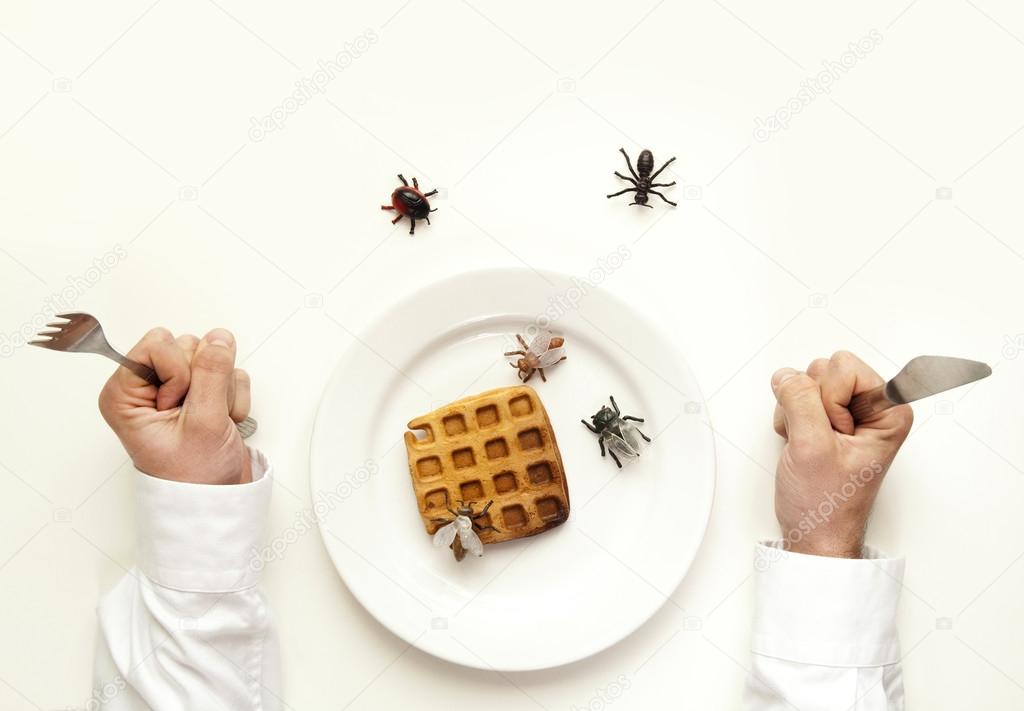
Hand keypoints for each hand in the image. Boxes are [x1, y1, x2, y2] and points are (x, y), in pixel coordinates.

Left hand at [98, 327, 252, 484]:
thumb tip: (219, 339)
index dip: (179, 373)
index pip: (157, 345)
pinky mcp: (203, 391)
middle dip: (204, 380)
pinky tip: (224, 421)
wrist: (216, 501)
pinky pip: (229, 371)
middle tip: (199, 415)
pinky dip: (234, 397)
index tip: (180, 406)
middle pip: (186, 345)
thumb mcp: (202, 423)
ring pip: (211, 356)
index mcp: (126, 394)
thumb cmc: (194, 476)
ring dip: (223, 391)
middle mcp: (147, 387)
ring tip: (214, 422)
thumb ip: (211, 374)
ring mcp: (178, 388)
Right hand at [770, 351, 912, 557]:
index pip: (844, 366)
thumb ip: (799, 401)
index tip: (833, 433)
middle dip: (809, 404)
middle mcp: (871, 407)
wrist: (814, 534)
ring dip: (796, 413)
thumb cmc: (826, 505)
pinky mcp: (825, 419)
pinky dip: (789, 419)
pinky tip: (800, 444)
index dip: (828, 399)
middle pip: (824, 369)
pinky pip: (796, 397)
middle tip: (818, 441)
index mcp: (888, 410)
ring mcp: (847, 413)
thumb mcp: (811, 448)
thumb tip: (786, 375)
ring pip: (806, 382)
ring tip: (808, 445)